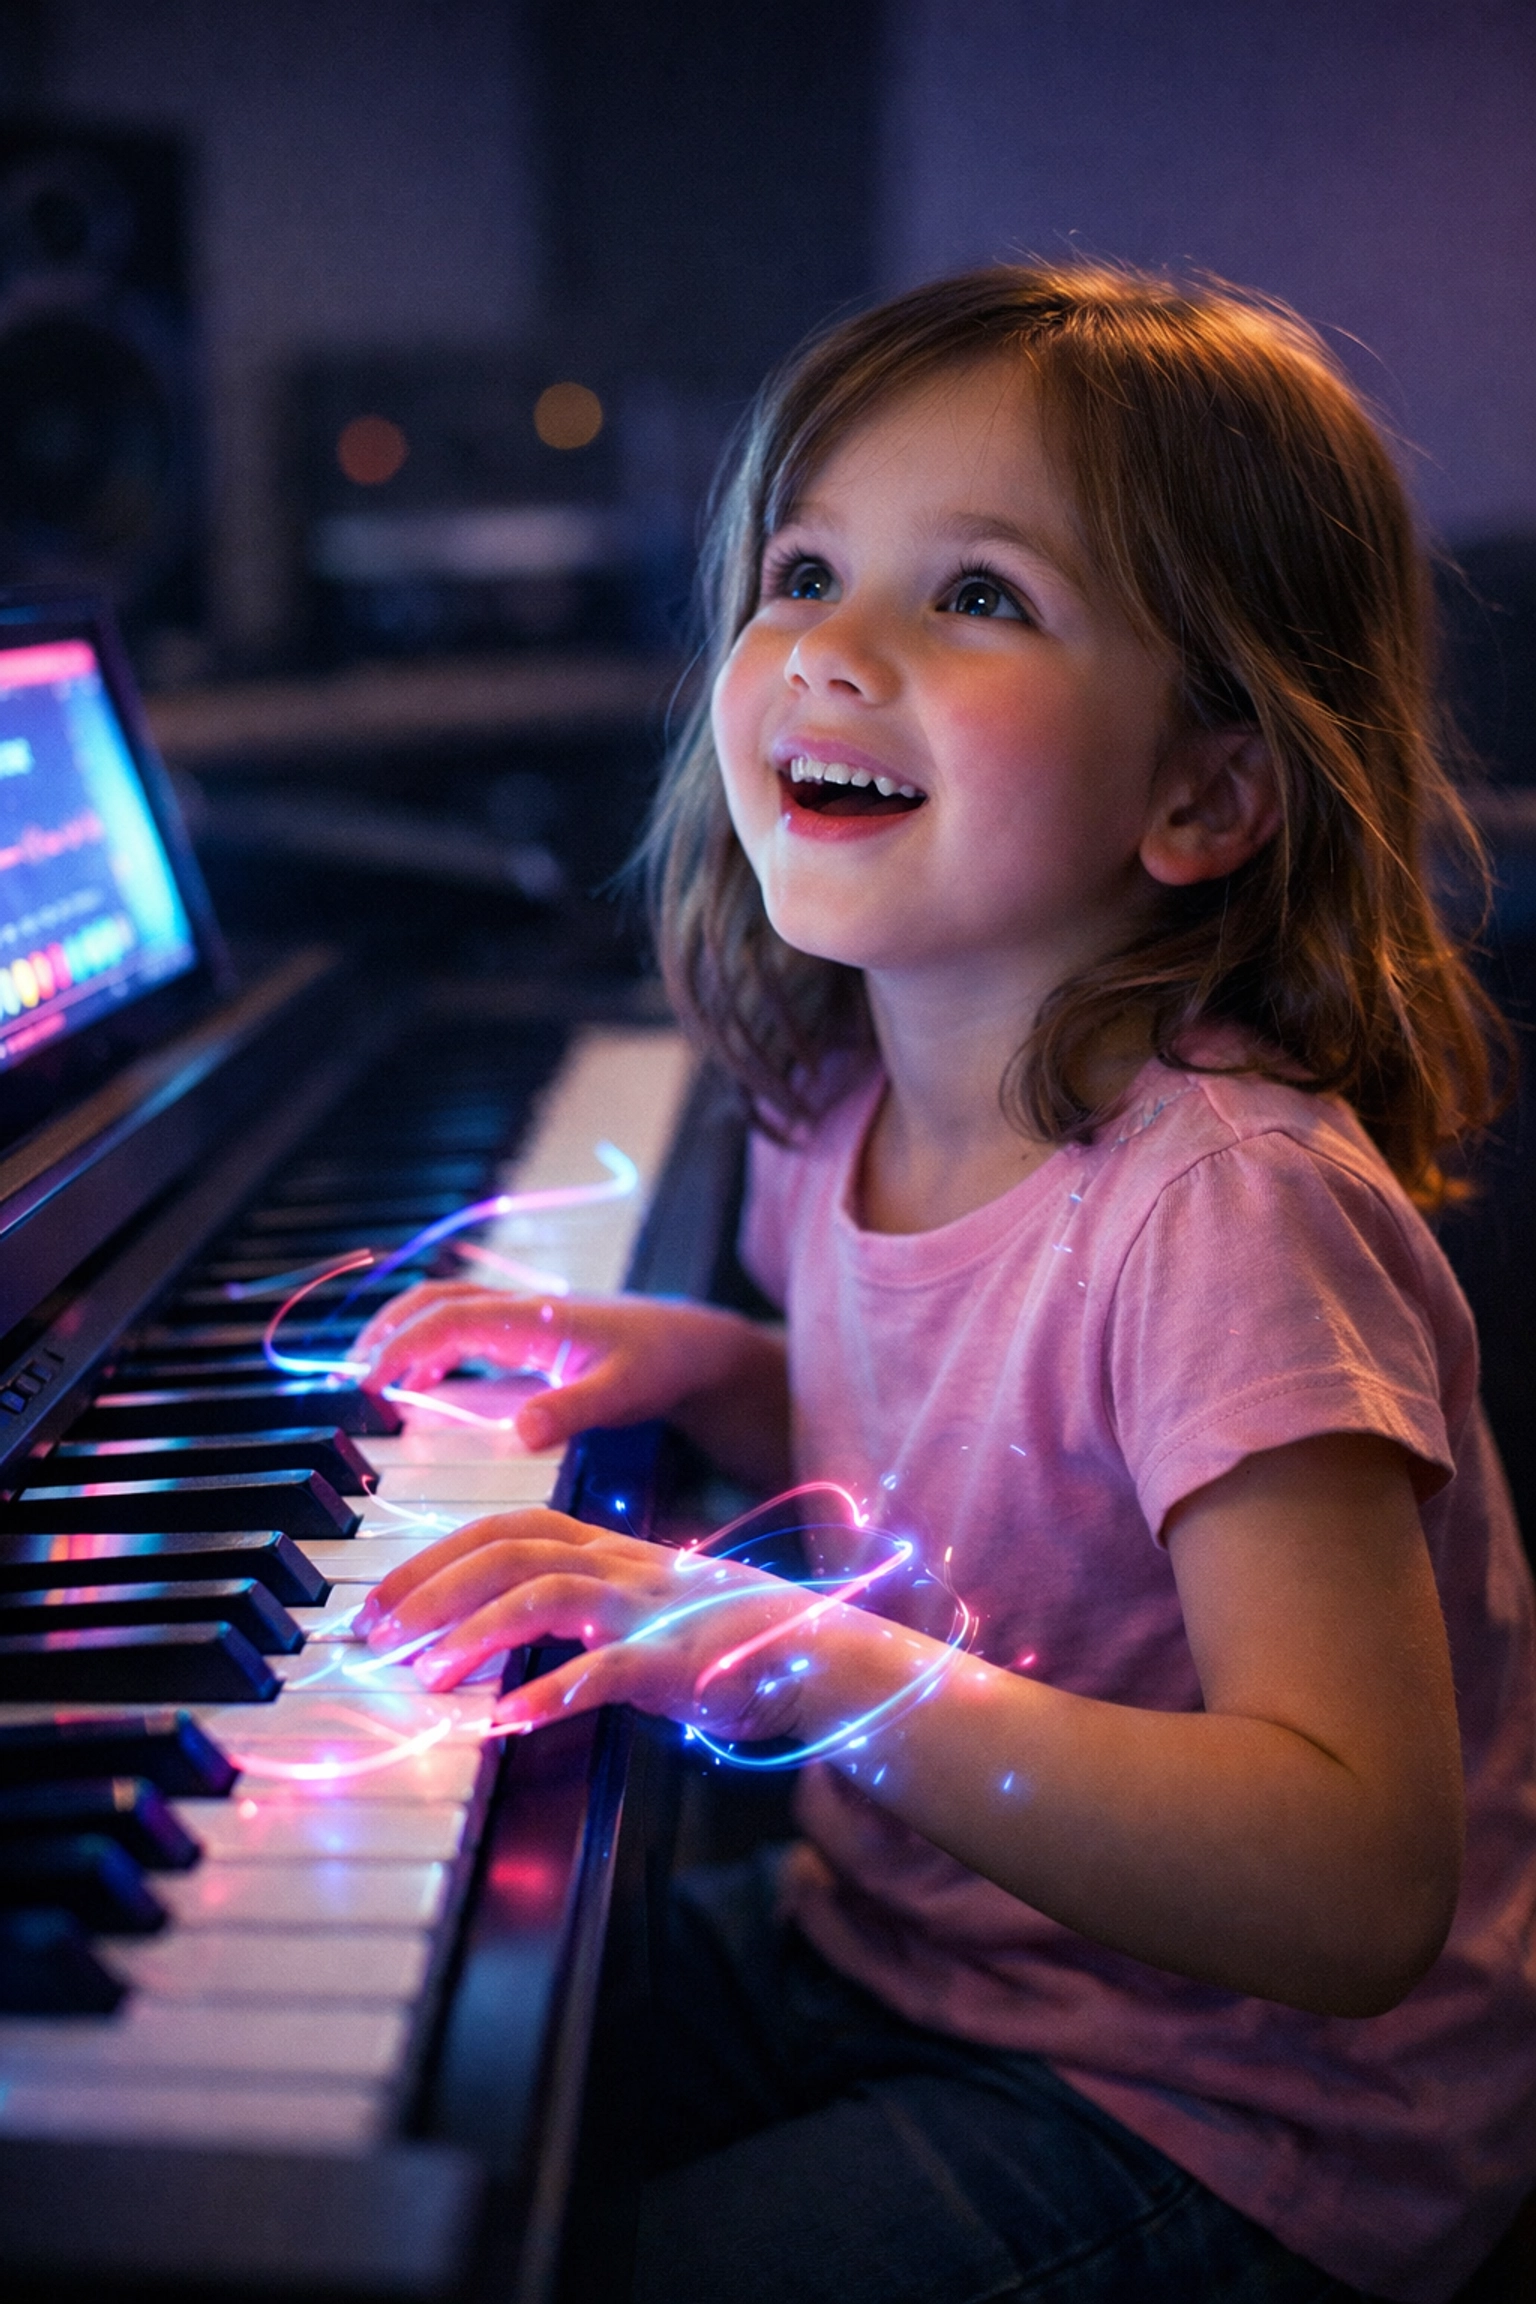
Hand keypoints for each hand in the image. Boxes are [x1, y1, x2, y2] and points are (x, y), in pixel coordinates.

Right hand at [354, 1285, 787, 1470]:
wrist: (694, 1345)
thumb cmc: (661, 1363)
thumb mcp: (622, 1394)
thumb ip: (572, 1412)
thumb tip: (520, 1430)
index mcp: (534, 1317)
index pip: (448, 1317)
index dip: (402, 1344)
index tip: (370, 1381)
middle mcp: (521, 1310)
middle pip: (434, 1301)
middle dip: (387, 1329)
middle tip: (353, 1374)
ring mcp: (523, 1319)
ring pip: (446, 1310)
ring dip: (405, 1334)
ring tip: (371, 1378)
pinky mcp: (530, 1334)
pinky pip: (465, 1329)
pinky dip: (431, 1348)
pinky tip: (423, 1384)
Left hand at [356, 1507, 861, 1744]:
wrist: (829, 1659)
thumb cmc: (737, 1643)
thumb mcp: (651, 1613)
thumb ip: (587, 1616)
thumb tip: (506, 1637)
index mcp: (617, 1553)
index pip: (512, 1526)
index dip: (439, 1555)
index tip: (384, 1599)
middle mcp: (628, 1570)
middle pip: (511, 1550)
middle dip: (431, 1586)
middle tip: (375, 1635)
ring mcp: (653, 1614)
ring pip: (545, 1596)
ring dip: (473, 1634)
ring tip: (425, 1674)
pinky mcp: (680, 1665)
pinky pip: (606, 1672)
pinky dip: (550, 1693)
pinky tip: (505, 1720)